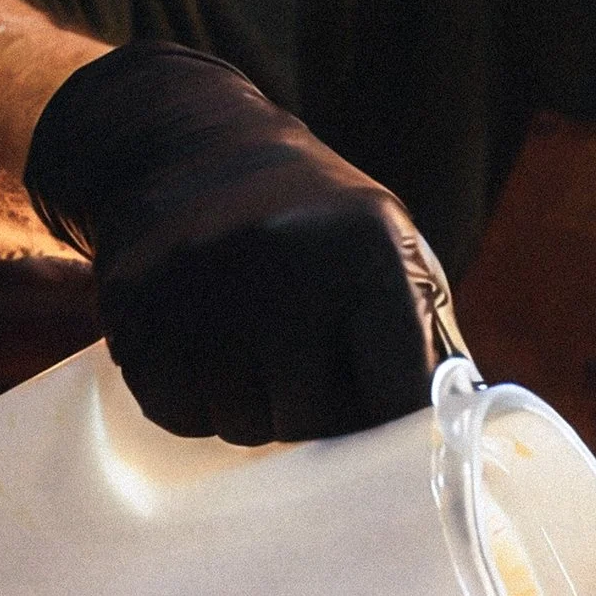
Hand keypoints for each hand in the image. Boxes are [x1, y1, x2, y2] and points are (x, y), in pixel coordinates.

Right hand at [24, 40, 453, 444]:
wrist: (192, 148)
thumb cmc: (319, 226)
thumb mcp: (391, 256)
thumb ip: (428, 348)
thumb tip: (458, 448)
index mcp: (368, 253)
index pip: (396, 402)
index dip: (388, 429)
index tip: (377, 422)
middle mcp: (285, 264)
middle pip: (312, 425)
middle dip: (314, 420)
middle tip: (305, 376)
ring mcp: (203, 285)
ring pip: (240, 428)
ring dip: (251, 413)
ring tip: (252, 356)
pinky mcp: (138, 305)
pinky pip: (177, 413)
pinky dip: (194, 403)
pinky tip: (204, 352)